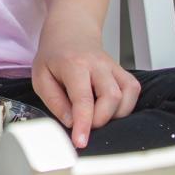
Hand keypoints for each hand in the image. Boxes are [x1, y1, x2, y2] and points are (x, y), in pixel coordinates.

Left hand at [32, 16, 139, 148]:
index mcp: (73, 64)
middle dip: (99, 120)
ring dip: (112, 115)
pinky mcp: (124, 72)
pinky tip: (109, 109)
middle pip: (111, 98)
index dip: (84, 124)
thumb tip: (71, 122)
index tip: (81, 141)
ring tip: (95, 115)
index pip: (83, 99)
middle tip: (85, 124)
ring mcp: (114, 67)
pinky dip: (125, 107)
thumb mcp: (40, 77)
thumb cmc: (54, 56)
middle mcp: (97, 64)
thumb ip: (54, 101)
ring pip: (125, 97)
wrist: (70, 33)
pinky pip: (133, 92)